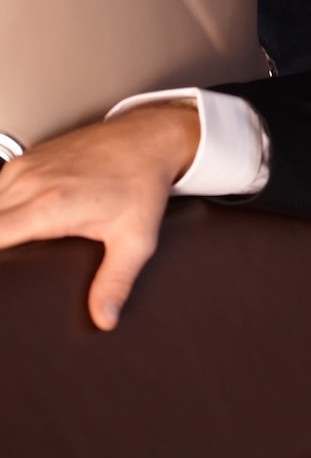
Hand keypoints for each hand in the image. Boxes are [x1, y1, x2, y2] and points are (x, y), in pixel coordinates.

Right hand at [0, 104, 198, 329]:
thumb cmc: (143, 183)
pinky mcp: (25, 159)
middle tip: (12, 261)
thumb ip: (115, 281)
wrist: (149, 139)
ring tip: (13, 250)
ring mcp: (24, 168)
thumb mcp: (136, 239)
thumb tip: (104, 318)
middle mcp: (28, 183)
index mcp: (48, 206)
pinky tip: (11, 222)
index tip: (1, 272)